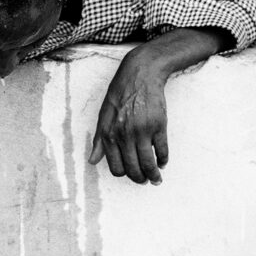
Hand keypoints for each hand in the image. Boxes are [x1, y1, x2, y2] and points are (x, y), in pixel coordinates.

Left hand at [89, 51, 168, 184]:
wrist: (140, 75)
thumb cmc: (120, 94)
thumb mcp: (103, 116)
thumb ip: (98, 141)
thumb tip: (92, 161)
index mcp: (109, 135)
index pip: (116, 167)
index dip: (124, 174)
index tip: (130, 174)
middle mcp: (125, 135)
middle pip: (133, 169)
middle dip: (140, 179)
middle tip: (144, 180)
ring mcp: (142, 131)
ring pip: (148, 163)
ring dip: (153, 175)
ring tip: (156, 178)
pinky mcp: (158, 126)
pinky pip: (162, 151)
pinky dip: (163, 160)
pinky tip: (163, 162)